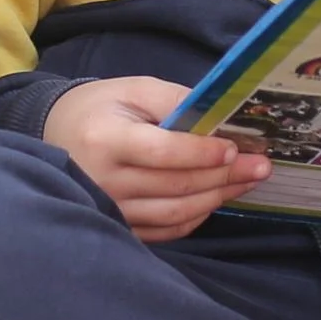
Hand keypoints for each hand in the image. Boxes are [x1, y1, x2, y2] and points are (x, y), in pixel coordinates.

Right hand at [46, 76, 267, 240]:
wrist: (59, 135)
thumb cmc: (102, 108)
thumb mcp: (135, 90)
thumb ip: (177, 101)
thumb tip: (222, 120)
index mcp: (105, 139)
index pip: (160, 152)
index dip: (200, 153)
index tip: (233, 148)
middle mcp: (104, 181)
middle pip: (175, 185)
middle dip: (224, 175)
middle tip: (261, 165)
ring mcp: (112, 210)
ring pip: (176, 212)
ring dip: (218, 196)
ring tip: (249, 180)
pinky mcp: (121, 226)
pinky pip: (168, 229)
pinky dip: (198, 216)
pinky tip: (218, 197)